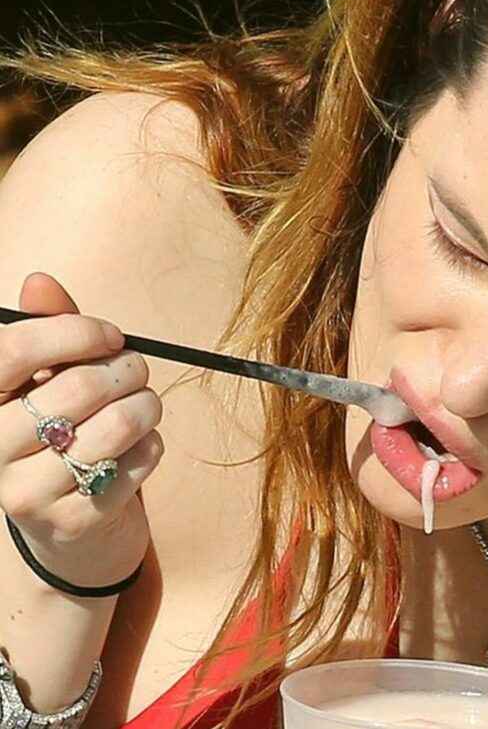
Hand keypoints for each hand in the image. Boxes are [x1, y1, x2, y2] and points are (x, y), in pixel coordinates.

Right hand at [0, 273, 163, 588]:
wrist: (71, 529)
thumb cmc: (60, 436)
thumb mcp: (47, 382)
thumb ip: (47, 333)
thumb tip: (40, 281)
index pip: (13, 351)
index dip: (74, 332)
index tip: (111, 336)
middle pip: (79, 386)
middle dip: (127, 370)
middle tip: (136, 372)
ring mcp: (27, 494)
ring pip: (118, 423)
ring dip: (147, 405)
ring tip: (144, 406)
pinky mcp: (73, 522)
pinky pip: (138, 460)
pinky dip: (151, 445)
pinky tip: (137, 449)